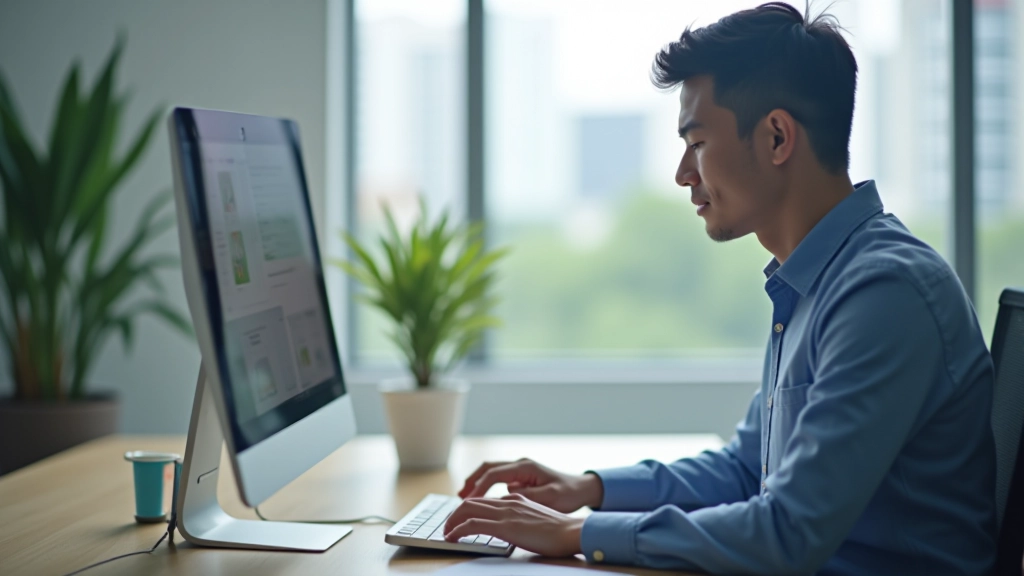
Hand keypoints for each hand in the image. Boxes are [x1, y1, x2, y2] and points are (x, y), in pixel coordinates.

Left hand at [443, 493, 584, 556]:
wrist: (572, 532)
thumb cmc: (560, 531)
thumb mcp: (537, 520)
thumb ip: (522, 519)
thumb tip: (513, 527)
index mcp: (516, 499)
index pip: (485, 501)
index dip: (468, 509)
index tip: (460, 520)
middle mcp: (509, 501)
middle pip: (472, 502)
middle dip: (455, 514)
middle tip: (447, 526)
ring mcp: (506, 513)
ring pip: (468, 510)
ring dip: (452, 521)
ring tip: (446, 532)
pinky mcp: (505, 526)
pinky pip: (473, 525)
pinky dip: (458, 530)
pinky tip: (452, 538)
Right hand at [458, 458, 603, 512]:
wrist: (581, 489)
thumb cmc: (567, 494)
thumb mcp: (549, 497)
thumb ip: (527, 496)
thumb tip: (505, 495)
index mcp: (525, 467)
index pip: (494, 474)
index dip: (479, 488)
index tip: (469, 501)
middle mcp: (520, 464)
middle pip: (488, 468)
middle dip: (472, 480)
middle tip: (459, 496)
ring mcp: (520, 469)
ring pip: (491, 471)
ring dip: (477, 482)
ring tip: (464, 496)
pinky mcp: (521, 476)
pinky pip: (498, 478)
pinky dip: (486, 485)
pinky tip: (482, 498)